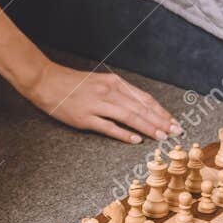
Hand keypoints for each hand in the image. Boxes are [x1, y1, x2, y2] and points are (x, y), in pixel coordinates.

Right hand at [23, 61, 179, 143]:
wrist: (46, 81)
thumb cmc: (73, 83)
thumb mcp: (100, 82)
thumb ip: (120, 93)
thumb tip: (141, 107)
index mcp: (114, 83)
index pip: (144, 99)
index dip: (161, 111)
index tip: (174, 121)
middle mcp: (109, 92)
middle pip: (141, 109)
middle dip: (161, 121)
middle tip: (176, 132)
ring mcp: (97, 105)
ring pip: (129, 117)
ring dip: (148, 128)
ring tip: (162, 137)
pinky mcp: (85, 118)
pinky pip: (108, 127)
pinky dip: (124, 134)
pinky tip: (136, 140)